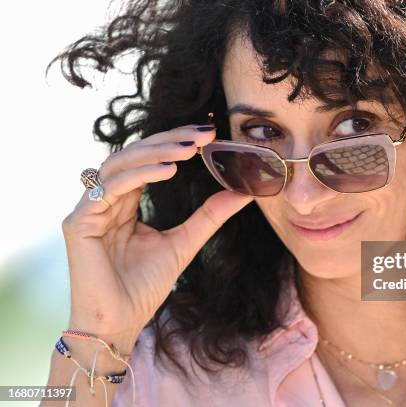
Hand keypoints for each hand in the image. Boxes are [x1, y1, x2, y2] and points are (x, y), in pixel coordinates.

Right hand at [62, 125, 252, 347]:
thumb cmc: (144, 287)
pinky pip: (109, 190)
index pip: (148, 161)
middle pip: (133, 155)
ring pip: (120, 165)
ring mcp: (88, 209)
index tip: (208, 134)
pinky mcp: (78, 223)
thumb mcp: (185, 242)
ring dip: (156, 152)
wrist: (119, 322)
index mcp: (124, 202)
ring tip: (189, 149)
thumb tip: (242, 192)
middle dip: (169, 140)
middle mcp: (104, 200)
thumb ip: (209, 215)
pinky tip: (168, 170)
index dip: (175, 142)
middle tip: (202, 134)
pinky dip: (139, 175)